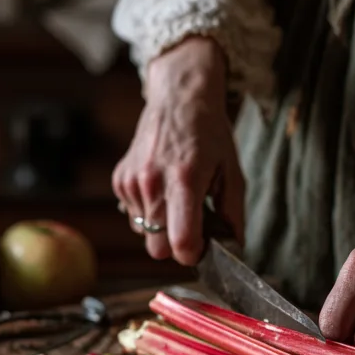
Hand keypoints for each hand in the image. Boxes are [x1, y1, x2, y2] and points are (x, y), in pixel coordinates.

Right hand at [112, 36, 244, 264]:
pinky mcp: (119, 180)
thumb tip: (234, 248)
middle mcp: (152, 183)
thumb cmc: (209, 135)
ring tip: (175, 197)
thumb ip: (234, 214)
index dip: (194, 254)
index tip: (203, 247)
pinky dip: (148, 211)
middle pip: (157, 249)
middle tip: (191, 224)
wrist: (178, 99)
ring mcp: (131, 182)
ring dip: (161, 226)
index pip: (181, 242)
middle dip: (175, 244)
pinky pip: (133, 216)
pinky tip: (161, 187)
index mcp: (184, 181)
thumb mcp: (232, 171)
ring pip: (144, 234)